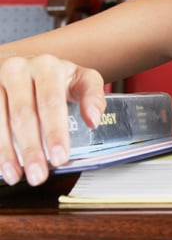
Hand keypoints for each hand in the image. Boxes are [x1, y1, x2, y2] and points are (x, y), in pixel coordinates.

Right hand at [0, 54, 104, 185]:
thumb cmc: (54, 77)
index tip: (60, 158)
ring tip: (15, 176)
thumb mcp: (80, 79)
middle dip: (31, 149)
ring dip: (6, 152)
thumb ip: (93, 96)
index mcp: (47, 66)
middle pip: (24, 115)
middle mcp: (18, 69)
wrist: (20, 64)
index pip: (51, 103)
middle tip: (38, 176)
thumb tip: (93, 120)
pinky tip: (0, 164)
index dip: (55, 132)